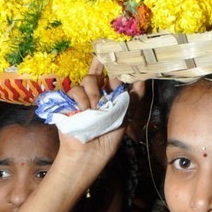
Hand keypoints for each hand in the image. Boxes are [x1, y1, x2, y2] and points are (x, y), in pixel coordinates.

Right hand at [52, 60, 130, 189]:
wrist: (88, 156)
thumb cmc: (107, 140)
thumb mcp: (125, 118)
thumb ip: (133, 99)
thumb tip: (142, 80)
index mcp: (110, 97)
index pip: (112, 76)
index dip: (115, 65)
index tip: (121, 55)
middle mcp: (96, 95)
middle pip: (100, 74)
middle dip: (106, 76)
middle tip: (112, 83)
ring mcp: (82, 98)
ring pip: (88, 79)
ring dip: (95, 92)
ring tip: (97, 108)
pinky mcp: (68, 102)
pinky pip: (74, 90)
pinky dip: (81, 99)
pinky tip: (85, 110)